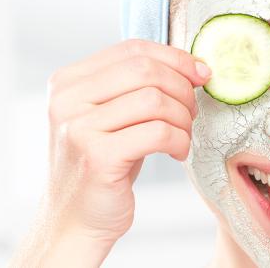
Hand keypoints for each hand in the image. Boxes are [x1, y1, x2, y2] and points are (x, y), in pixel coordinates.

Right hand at [12, 40, 209, 266]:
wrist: (75, 220)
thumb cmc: (105, 164)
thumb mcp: (112, 116)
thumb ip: (136, 86)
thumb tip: (193, 66)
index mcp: (69, 81)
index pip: (133, 49)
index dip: (175, 58)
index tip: (202, 74)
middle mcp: (67, 99)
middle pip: (146, 70)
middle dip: (182, 89)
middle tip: (192, 112)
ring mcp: (78, 128)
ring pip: (155, 100)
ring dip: (183, 119)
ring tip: (183, 135)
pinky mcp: (97, 157)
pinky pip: (158, 133)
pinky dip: (180, 140)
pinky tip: (177, 152)